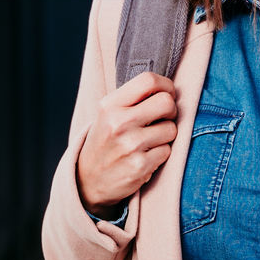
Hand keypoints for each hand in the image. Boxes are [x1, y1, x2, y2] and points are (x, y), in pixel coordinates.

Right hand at [76, 71, 178, 216]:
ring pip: (171, 129)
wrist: (88, 180)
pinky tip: (146, 155)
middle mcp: (119, 123)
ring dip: (166, 135)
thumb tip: (168, 89)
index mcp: (110, 105)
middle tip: (162, 118)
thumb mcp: (107, 114)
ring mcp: (130, 145)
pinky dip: (161, 153)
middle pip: (166, 102)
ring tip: (150, 140)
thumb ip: (132, 99)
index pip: (149, 80)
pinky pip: (167, 151)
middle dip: (171, 110)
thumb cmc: (104, 141)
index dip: (166, 85)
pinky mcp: (140, 166)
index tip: (167, 93)